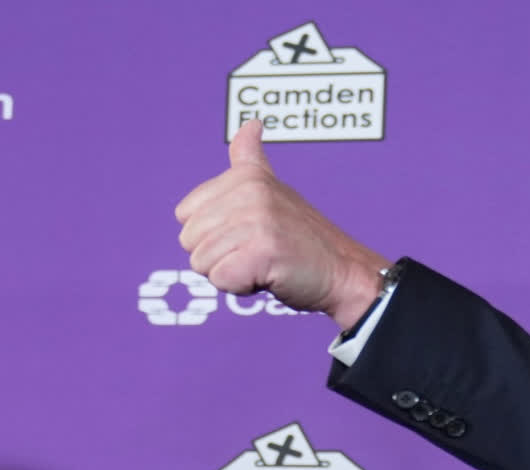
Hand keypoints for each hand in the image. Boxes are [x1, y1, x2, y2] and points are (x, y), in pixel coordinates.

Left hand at [175, 119, 390, 329]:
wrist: (344, 272)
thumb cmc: (304, 239)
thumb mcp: (274, 190)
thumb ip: (250, 158)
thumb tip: (251, 123)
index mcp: (245, 176)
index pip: (185, 214)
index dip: (212, 233)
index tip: (248, 232)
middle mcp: (249, 192)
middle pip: (188, 240)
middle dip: (218, 255)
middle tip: (257, 251)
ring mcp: (256, 220)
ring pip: (201, 262)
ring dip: (230, 272)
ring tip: (264, 262)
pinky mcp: (262, 250)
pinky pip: (220, 279)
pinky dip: (240, 287)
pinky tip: (269, 275)